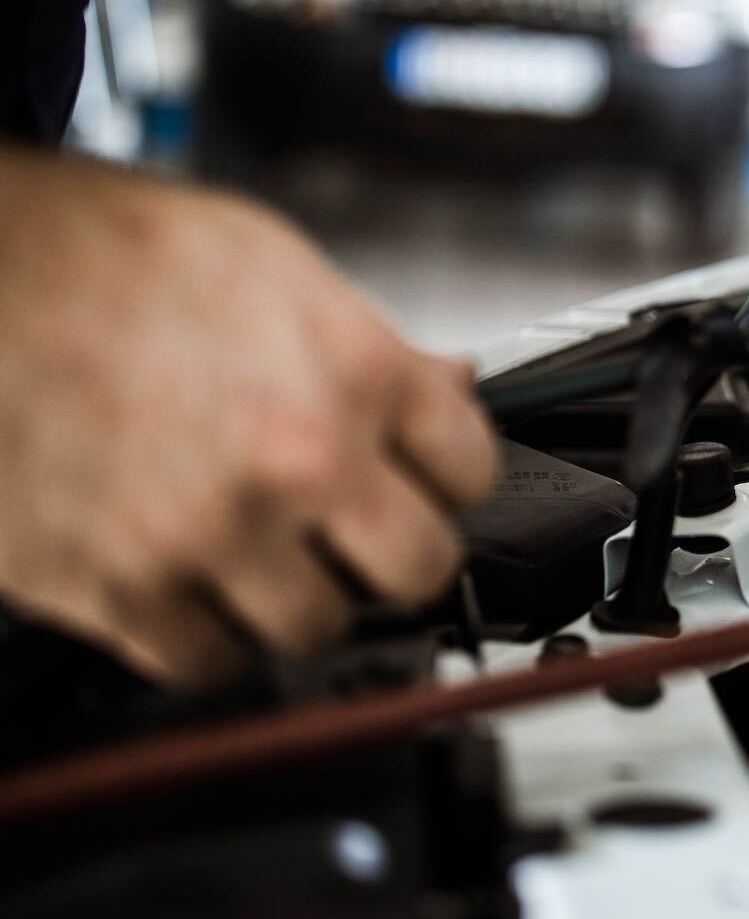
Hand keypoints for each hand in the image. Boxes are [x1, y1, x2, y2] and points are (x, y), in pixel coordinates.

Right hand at [0, 150, 497, 684]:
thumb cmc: (105, 256)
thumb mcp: (274, 266)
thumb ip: (374, 346)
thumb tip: (450, 388)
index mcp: (356, 371)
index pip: (472, 472)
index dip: (445, 475)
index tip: (418, 479)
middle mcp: (299, 459)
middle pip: (418, 567)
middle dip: (392, 550)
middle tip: (353, 531)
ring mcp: (214, 534)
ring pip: (318, 625)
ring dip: (297, 596)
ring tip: (257, 548)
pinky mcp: (122, 591)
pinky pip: (209, 661)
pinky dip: (204, 633)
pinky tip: (187, 576)